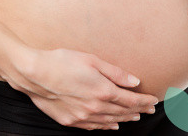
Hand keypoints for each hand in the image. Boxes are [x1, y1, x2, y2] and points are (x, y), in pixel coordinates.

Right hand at [2, 48, 158, 130]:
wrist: (34, 74)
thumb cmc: (62, 62)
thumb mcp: (92, 60)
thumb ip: (115, 73)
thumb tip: (135, 82)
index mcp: (103, 91)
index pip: (131, 100)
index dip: (145, 101)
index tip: (154, 101)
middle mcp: (95, 107)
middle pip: (123, 112)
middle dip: (138, 110)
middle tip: (149, 109)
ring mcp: (82, 117)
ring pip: (110, 121)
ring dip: (124, 119)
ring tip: (135, 117)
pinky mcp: (70, 120)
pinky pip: (94, 126)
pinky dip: (106, 126)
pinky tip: (111, 125)